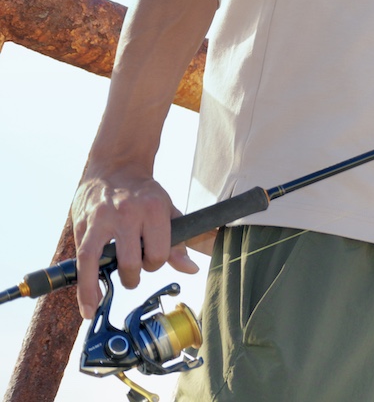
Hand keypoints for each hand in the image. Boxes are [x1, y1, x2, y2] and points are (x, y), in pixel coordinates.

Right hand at [70, 172, 196, 318]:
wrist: (116, 167)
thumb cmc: (145, 194)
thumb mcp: (168, 212)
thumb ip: (178, 242)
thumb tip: (191, 269)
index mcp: (154, 209)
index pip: (158, 253)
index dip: (156, 263)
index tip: (151, 260)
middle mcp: (127, 214)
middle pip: (130, 260)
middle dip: (133, 275)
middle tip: (133, 274)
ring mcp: (101, 218)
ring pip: (95, 260)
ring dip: (95, 287)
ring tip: (95, 307)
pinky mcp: (82, 223)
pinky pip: (80, 257)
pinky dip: (82, 282)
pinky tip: (85, 301)